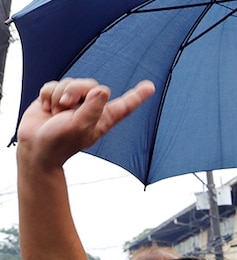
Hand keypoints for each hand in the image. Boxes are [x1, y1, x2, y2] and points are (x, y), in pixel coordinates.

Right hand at [17, 78, 154, 169]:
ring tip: (56, 112)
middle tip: (65, 106)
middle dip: (75, 91)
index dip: (137, 95)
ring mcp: (73, 102)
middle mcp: (91, 108)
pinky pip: (54, 84)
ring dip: (59, 95)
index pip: (124, 106)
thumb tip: (101, 90)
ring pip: (71, 83)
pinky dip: (48, 94)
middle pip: (91, 85)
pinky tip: (47, 108)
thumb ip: (91, 109)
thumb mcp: (79, 127)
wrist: (35, 148)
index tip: (150, 86)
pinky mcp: (56, 97)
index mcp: (103, 118)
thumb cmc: (59, 143)